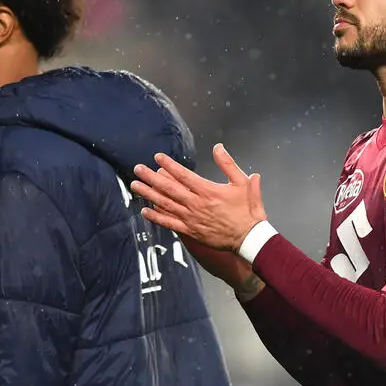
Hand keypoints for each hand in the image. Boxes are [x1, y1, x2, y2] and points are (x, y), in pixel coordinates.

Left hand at [131, 144, 266, 251]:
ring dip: (149, 194)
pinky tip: (145, 211)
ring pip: (165, 204)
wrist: (249, 238)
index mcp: (208, 191)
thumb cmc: (248, 210)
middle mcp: (196, 204)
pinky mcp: (191, 231)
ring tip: (136, 186)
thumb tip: (217, 147)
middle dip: (151, 177)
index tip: (157, 157)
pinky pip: (170, 223)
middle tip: (138, 169)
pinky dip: (156, 217)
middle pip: (169, 188)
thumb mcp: (243, 182)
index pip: (183, 175)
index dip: (169, 165)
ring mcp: (191, 218)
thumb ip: (228, 164)